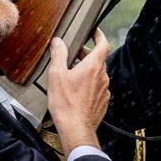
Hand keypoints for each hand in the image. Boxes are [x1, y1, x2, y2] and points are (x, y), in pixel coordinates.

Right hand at [47, 28, 110, 153]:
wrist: (76, 129)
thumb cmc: (66, 104)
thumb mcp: (56, 75)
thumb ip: (58, 55)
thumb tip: (58, 42)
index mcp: (93, 66)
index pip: (103, 44)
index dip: (100, 35)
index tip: (95, 31)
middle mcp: (102, 76)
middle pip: (98, 59)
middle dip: (87, 54)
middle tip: (74, 54)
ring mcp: (104, 90)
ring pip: (98, 74)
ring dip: (87, 70)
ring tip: (72, 73)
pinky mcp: (103, 102)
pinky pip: (98, 87)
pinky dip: (89, 84)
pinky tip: (77, 90)